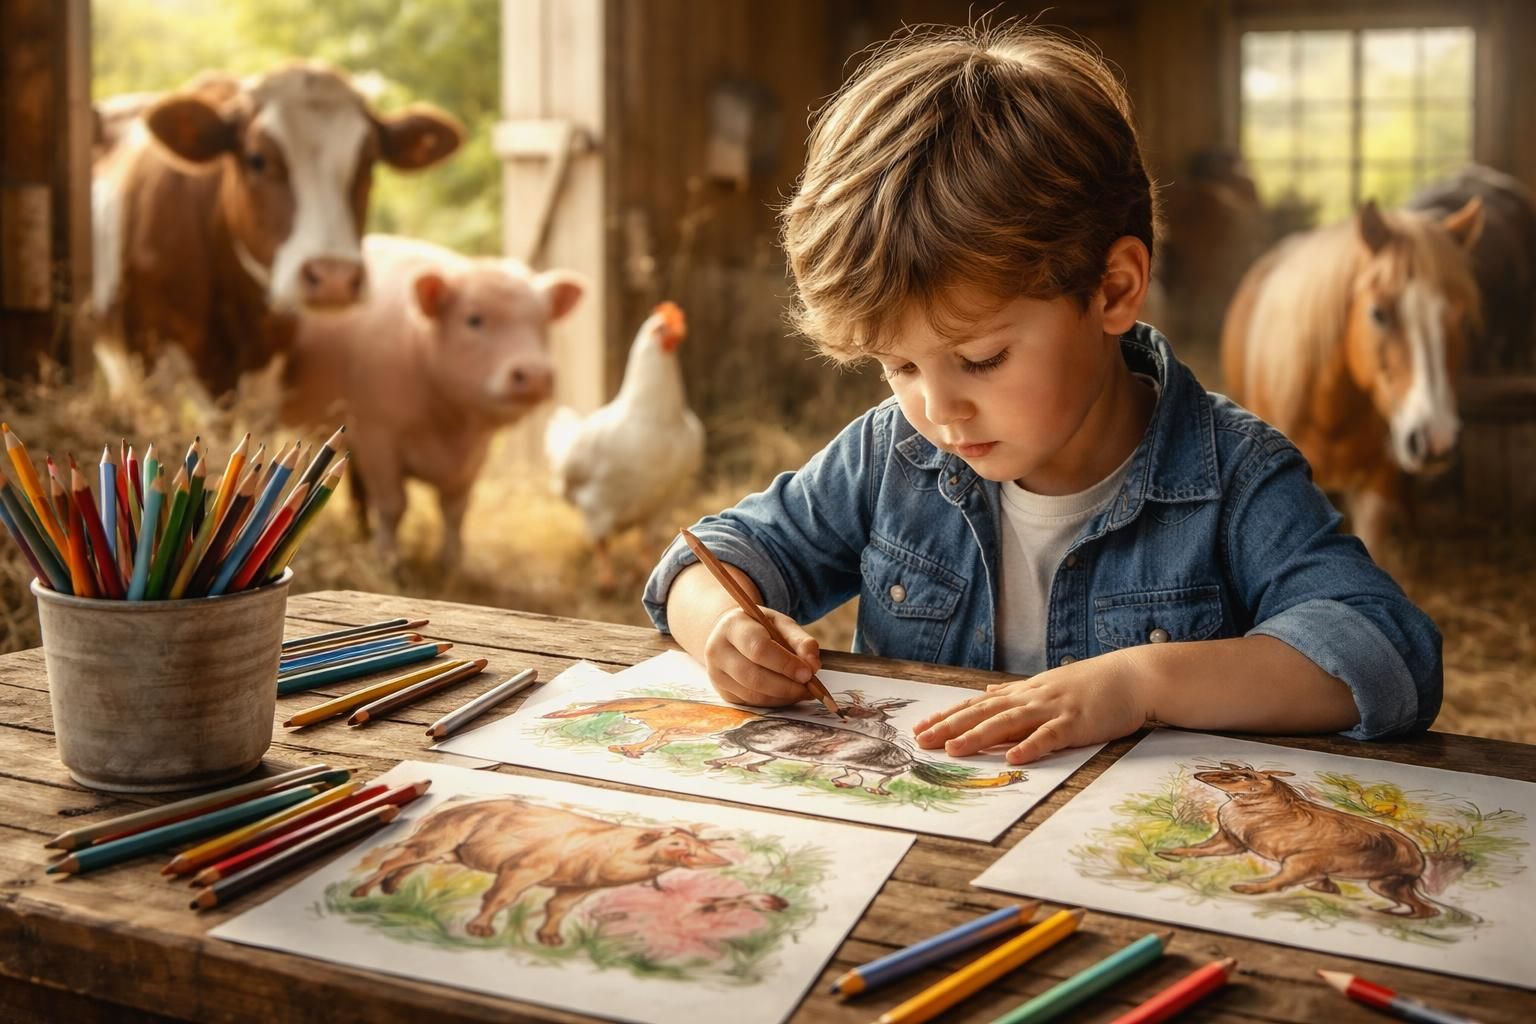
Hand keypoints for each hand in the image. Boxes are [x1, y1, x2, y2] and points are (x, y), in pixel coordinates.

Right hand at [702, 605, 820, 706]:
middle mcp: (717, 651)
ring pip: (753, 694)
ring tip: (802, 691)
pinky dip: (774, 702)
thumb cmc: (759, 627)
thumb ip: (800, 641)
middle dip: (786, 686)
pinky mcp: (723, 692)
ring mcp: (716, 674)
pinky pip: (752, 703)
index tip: (808, 673)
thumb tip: (813, 665)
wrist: (728, 634)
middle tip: (809, 687)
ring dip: (783, 697)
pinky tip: (788, 694)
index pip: (758, 649)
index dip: (785, 664)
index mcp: (732, 626)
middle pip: (753, 676)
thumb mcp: (780, 624)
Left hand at [911, 657, 1146, 763]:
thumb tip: (987, 692)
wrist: (1132, 676)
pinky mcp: (1075, 723)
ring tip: (953, 750)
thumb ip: (1014, 691)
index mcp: (1023, 692)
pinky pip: (1049, 736)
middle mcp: (1031, 698)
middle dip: (950, 727)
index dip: (948, 716)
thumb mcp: (1046, 684)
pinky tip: (1013, 758)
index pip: (977, 704)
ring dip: (979, 736)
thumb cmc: (1091, 684)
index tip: (920, 728)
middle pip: (983, 713)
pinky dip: (1030, 746)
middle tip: (921, 741)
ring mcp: (1052, 709)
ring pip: (1008, 723)